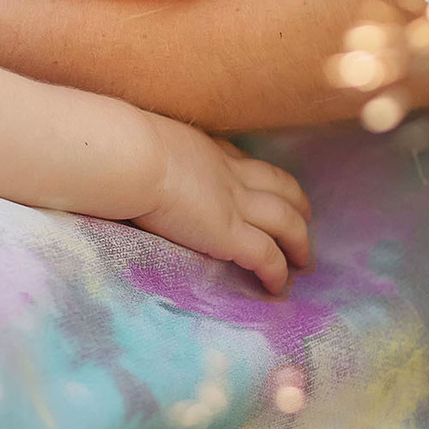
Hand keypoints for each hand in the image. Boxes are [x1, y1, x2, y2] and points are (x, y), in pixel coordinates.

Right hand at [134, 116, 313, 294]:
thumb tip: (127, 158)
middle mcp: (230, 174)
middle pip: (281, 188)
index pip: (244, 161)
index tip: (263, 188)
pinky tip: (279, 288)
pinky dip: (278, 273)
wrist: (132, 157)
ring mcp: (235, 204)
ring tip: (304, 262)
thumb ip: (147, 152)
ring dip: (300, 243)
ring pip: (288, 223)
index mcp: (207, 150)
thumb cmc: (123, 148)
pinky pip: (267, 257)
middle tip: (304, 222)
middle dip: (297, 206)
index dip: (261, 178)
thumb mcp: (143, 140)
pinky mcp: (231, 235)